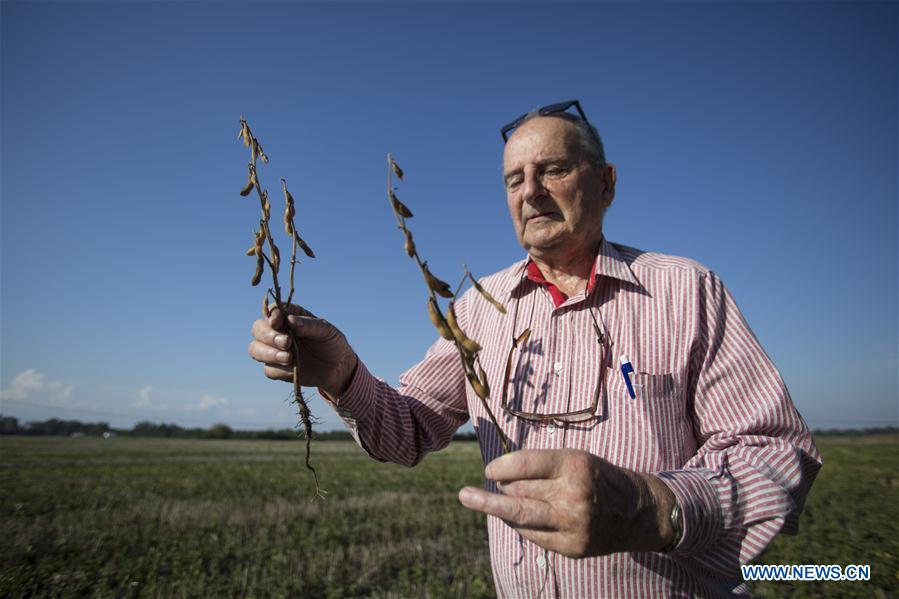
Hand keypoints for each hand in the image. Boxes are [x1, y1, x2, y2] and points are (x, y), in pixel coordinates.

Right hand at [248, 304, 358, 396]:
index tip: (278, 322)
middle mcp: (278, 332)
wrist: (338, 368)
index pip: (272, 311)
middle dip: (268, 336)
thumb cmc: (332, 343)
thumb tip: (290, 320)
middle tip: (287, 342)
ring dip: (268, 353)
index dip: (271, 315)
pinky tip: (293, 369)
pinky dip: (278, 370)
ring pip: (255, 349)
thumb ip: (308, 325)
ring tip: (288, 358)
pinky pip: (268, 369)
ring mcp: (275, 350)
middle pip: (257, 329)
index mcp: (289, 316)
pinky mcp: (277, 369)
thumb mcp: (326, 330)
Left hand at [457, 449, 674, 557]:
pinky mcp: (572, 548)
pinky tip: (510, 517)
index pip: (525, 464)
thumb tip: (497, 477)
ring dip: (496, 508)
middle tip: (479, 488)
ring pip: (518, 517)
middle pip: (517, 493)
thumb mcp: (575, 459)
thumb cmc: (597, 478)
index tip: (488, 471)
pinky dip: (517, 524)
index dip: (500, 468)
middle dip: (498, 489)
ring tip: (473, 499)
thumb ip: (540, 465)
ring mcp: (573, 525)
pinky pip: (531, 535)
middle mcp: (574, 496)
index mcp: (575, 465)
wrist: (637, 512)